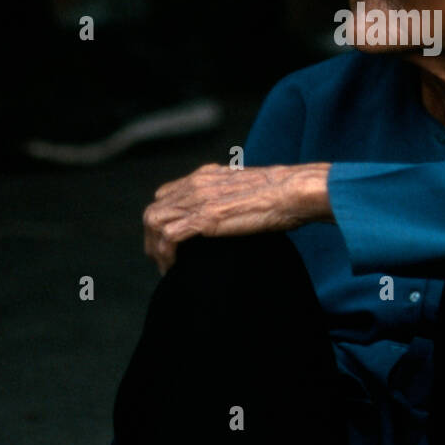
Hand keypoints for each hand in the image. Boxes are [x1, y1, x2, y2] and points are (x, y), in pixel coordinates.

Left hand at [142, 163, 331, 274]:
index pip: (165, 195)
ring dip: (155, 249)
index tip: (171, 242)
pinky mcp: (204, 218)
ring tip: (166, 268)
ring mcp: (198, 200)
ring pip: (154, 223)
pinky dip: (166, 254)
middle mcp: (195, 184)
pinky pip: (168, 237)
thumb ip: (231, 197)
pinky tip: (174, 267)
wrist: (291, 192)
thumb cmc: (280, 195)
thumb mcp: (247, 190)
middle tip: (163, 261)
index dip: (163, 219)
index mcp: (205, 176)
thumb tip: (233, 213)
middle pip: (154, 211)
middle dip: (152, 238)